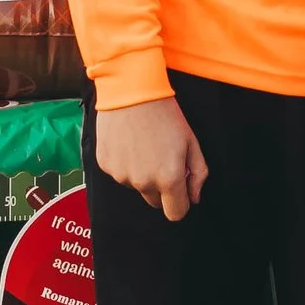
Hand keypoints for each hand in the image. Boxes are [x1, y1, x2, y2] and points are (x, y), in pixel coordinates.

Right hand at [95, 94, 208, 220]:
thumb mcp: (191, 142)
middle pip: (156, 202)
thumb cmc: (165, 115)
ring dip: (142, 174)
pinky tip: (129, 142)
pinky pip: (120, 174)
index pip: (176, 213)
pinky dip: (126, 164)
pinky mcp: (106, 166)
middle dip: (162, 188)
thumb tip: (194, 198)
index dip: (180, 202)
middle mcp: (143, 182)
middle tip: (163, 159)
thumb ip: (198, 174)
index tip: (180, 188)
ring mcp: (122, 176)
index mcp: (169, 178)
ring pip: (137, 186)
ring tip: (145, 145)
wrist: (131, 91)